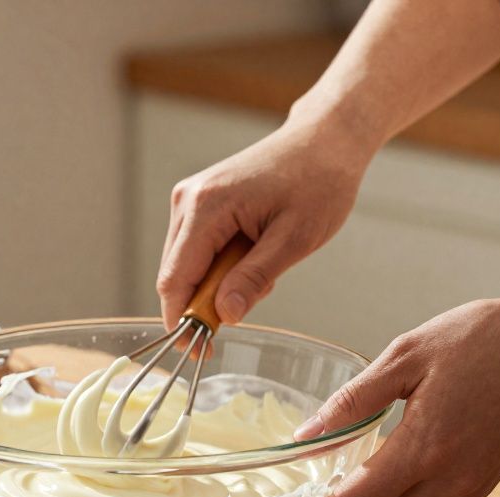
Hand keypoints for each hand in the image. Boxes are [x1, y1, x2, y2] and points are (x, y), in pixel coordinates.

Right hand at [157, 116, 373, 328]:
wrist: (324, 142)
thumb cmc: (318, 183)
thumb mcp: (294, 238)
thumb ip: (255, 277)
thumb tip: (225, 315)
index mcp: (206, 207)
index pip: (175, 278)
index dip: (183, 320)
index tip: (202, 350)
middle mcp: (187, 201)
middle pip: (175, 275)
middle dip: (205, 303)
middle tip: (250, 304)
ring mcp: (190, 200)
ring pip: (186, 266)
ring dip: (217, 284)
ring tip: (263, 270)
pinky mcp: (198, 203)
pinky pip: (197, 251)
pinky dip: (221, 267)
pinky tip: (254, 255)